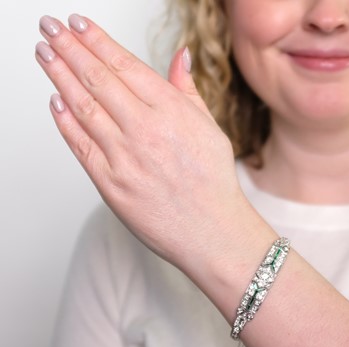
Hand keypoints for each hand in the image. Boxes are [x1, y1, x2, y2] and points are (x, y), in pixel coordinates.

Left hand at [35, 15, 260, 273]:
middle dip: (69, 48)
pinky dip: (65, 121)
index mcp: (172, 112)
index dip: (97, 40)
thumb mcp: (210, 129)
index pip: (125, 65)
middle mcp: (146, 130)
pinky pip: (81, 146)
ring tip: (44, 54)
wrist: (211, 230)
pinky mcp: (111, 185)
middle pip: (98, 79)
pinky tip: (55, 101)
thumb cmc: (213, 182)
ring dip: (59, 76)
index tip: (77, 24)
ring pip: (83, 107)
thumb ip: (188, 91)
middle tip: (49, 27)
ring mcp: (125, 157)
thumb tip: (180, 57)